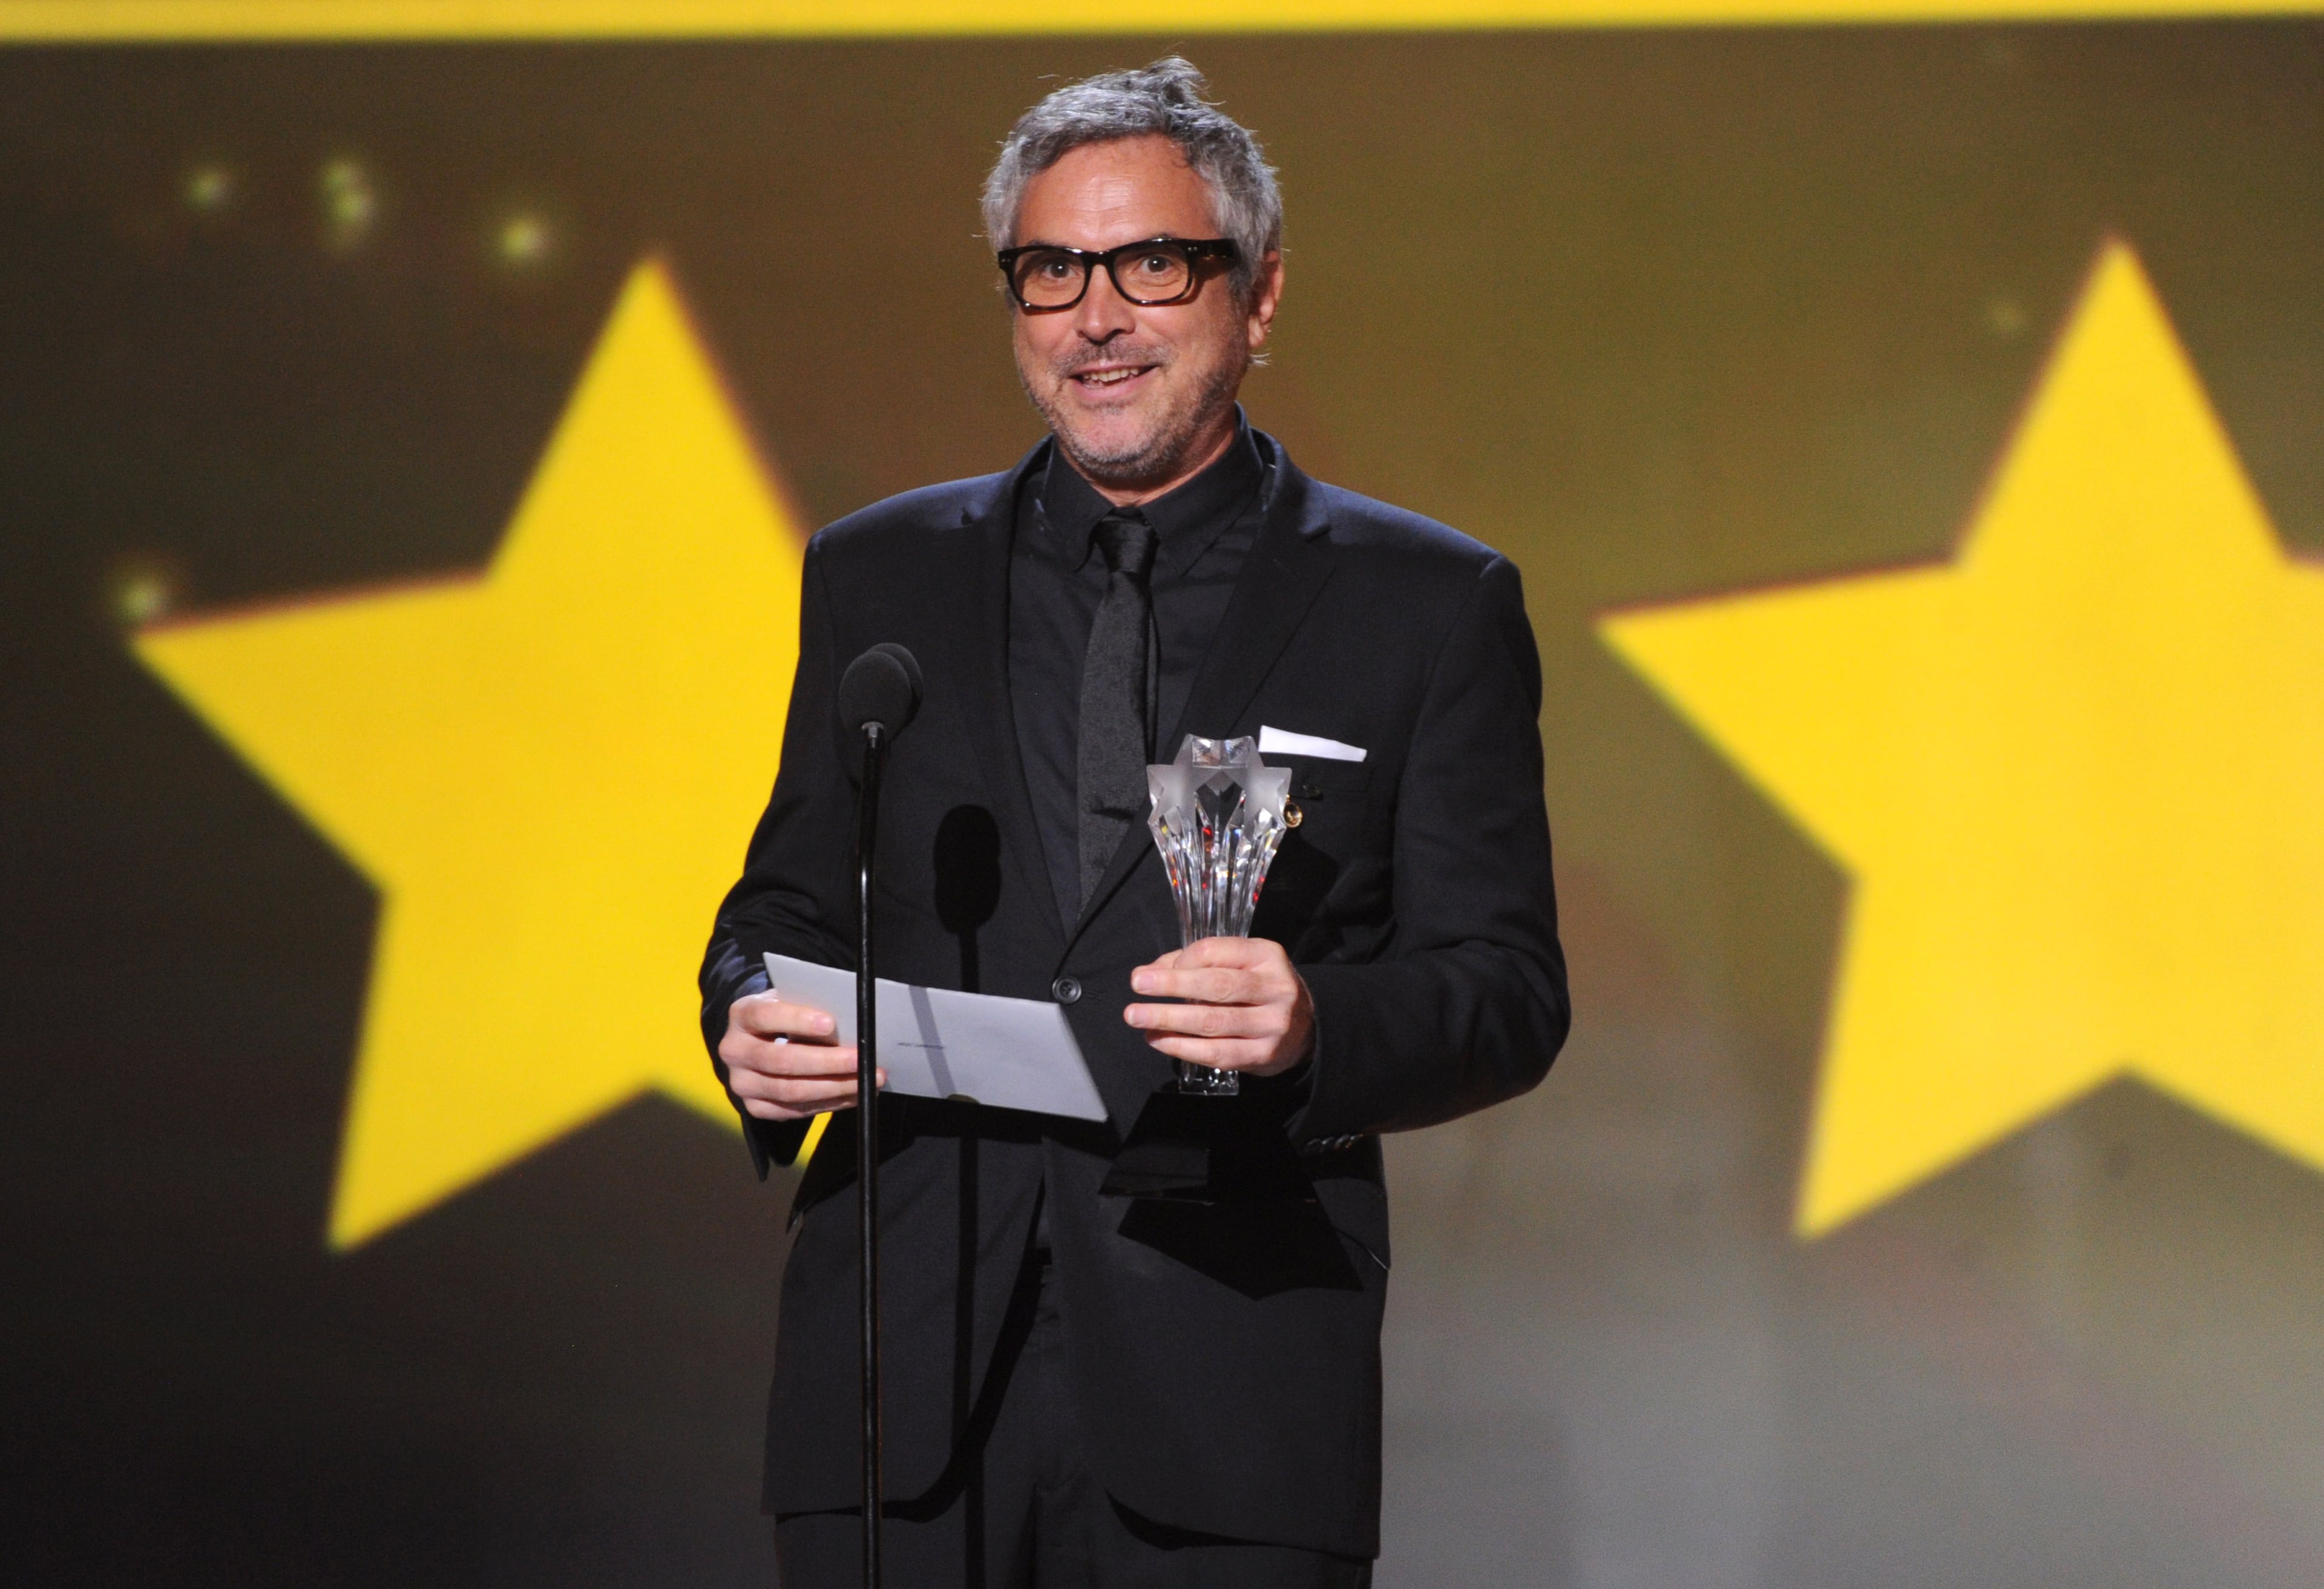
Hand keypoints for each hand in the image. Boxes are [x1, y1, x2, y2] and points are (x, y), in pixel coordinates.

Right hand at [719, 992, 881, 1120]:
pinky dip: (830, 1103)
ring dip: (835, 1087)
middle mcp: (734, 1051)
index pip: (765, 1016)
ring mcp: (742, 1083)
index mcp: (741, 1014)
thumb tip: (853, 1023)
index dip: (797, 1020)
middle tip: (861, 1059)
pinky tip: (855, 1094)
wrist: (757, 1040)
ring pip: (791, 1091)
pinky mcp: (755, 1108)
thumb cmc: (784, 1015)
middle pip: (781, 1061)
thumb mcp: (791, 1000)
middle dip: (827, 1062)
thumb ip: (811, 1006)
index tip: (831, 1023)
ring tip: (868, 1079)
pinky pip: (796, 1111)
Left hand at [1123, 936, 1314, 1076]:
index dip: (1180, 960)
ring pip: (1213, 1021)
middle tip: (1138, 984)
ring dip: (1169, 1019)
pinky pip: (1217, 1053)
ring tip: (1137, 1017)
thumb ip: (1197, 963)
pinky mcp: (1264, 1055)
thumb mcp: (1240, 965)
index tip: (1155, 971)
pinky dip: (1182, 1047)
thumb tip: (1148, 971)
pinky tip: (1159, 1040)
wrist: (1306, 1028)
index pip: (1215, 951)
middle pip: (1216, 984)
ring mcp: (1272, 1024)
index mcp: (1266, 955)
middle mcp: (1275, 987)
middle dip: (1171, 984)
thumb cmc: (1259, 990)